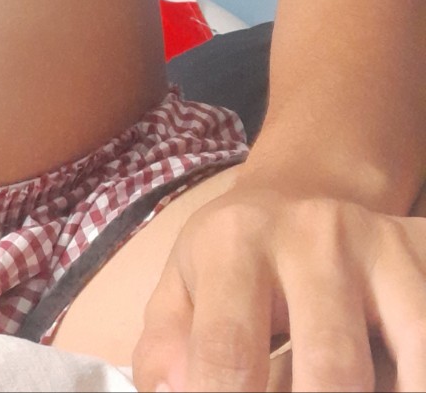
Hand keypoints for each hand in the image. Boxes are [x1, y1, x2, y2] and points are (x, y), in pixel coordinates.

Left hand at [131, 180, 425, 391]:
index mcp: (235, 243)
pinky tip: (384, 384)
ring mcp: (384, 246)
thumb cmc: (235, 259)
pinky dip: (413, 379)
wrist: (302, 194)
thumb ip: (167, 346)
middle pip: (332, 369)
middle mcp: (315, 235)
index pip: (227, 351)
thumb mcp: (183, 288)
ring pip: (411, 363)